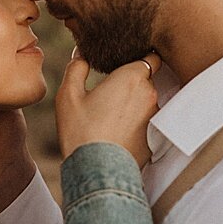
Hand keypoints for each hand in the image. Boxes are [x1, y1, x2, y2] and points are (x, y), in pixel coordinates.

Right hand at [54, 50, 160, 166]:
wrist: (95, 169)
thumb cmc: (80, 130)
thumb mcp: (68, 95)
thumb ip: (76, 68)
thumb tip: (81, 54)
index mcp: (131, 77)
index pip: (151, 57)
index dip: (141, 58)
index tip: (126, 64)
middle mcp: (149, 93)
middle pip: (146, 80)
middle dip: (131, 83)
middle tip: (109, 93)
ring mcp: (154, 116)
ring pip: (146, 102)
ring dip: (133, 105)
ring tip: (110, 116)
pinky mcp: (154, 136)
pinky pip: (146, 123)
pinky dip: (135, 124)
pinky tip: (116, 132)